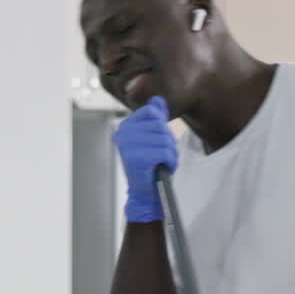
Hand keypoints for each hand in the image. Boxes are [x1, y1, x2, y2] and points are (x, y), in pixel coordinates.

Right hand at [112, 96, 177, 223]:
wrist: (143, 193)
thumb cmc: (150, 165)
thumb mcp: (152, 138)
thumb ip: (155, 118)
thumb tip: (158, 100)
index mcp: (125, 126)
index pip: (152, 112)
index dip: (163, 126)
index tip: (159, 141)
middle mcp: (123, 133)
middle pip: (160, 126)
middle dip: (169, 142)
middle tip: (163, 156)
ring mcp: (128, 145)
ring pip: (165, 140)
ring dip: (171, 154)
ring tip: (163, 163)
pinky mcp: (137, 158)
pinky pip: (165, 153)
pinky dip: (171, 162)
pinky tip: (164, 168)